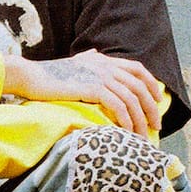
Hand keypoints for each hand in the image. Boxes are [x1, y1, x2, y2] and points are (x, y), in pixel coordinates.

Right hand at [3, 49, 161, 134]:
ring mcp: (100, 76)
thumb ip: (87, 58)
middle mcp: (105, 65)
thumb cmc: (50, 73)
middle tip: (156, 126)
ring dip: (140, 120)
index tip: (158, 101)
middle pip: (139, 86)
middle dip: (151, 108)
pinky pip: (118, 105)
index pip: (137, 69)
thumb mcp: (73, 62)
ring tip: (141, 136)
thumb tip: (94, 54)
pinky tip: (126, 131)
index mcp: (103, 60)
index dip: (151, 84)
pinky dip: (125, 119)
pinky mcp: (92, 88)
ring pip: (131, 99)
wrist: (33, 76)